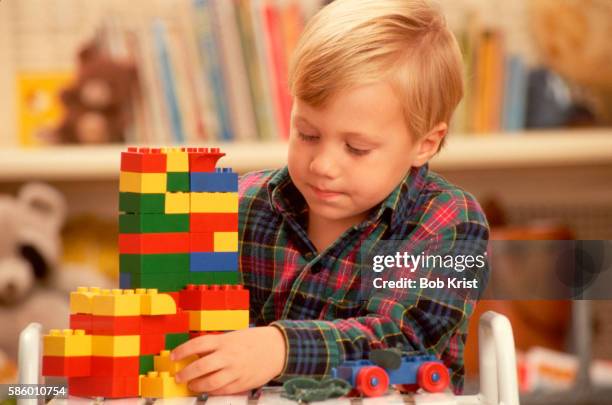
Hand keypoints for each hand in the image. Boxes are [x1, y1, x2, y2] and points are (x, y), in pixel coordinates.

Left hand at [171, 326, 286, 394]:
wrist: (278, 348)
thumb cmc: (254, 340)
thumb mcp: (233, 337)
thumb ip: (216, 346)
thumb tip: (196, 355)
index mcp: (225, 341)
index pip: (197, 344)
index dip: (182, 351)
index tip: (173, 357)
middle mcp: (228, 356)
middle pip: (200, 367)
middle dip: (185, 373)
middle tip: (179, 377)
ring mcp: (235, 371)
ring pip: (210, 383)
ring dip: (197, 385)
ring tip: (192, 384)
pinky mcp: (242, 383)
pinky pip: (222, 390)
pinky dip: (212, 391)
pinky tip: (208, 389)